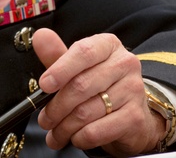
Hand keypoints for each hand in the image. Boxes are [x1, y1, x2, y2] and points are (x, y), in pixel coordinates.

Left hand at [33, 28, 164, 156]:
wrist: (132, 116)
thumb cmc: (101, 87)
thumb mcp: (77, 68)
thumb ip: (57, 54)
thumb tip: (40, 37)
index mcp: (108, 45)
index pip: (84, 52)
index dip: (60, 69)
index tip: (44, 85)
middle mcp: (124, 63)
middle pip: (81, 85)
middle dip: (56, 107)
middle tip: (44, 120)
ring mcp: (133, 90)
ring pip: (86, 111)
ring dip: (64, 127)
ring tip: (55, 134)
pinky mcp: (135, 117)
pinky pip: (97, 131)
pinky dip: (80, 138)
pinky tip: (75, 138)